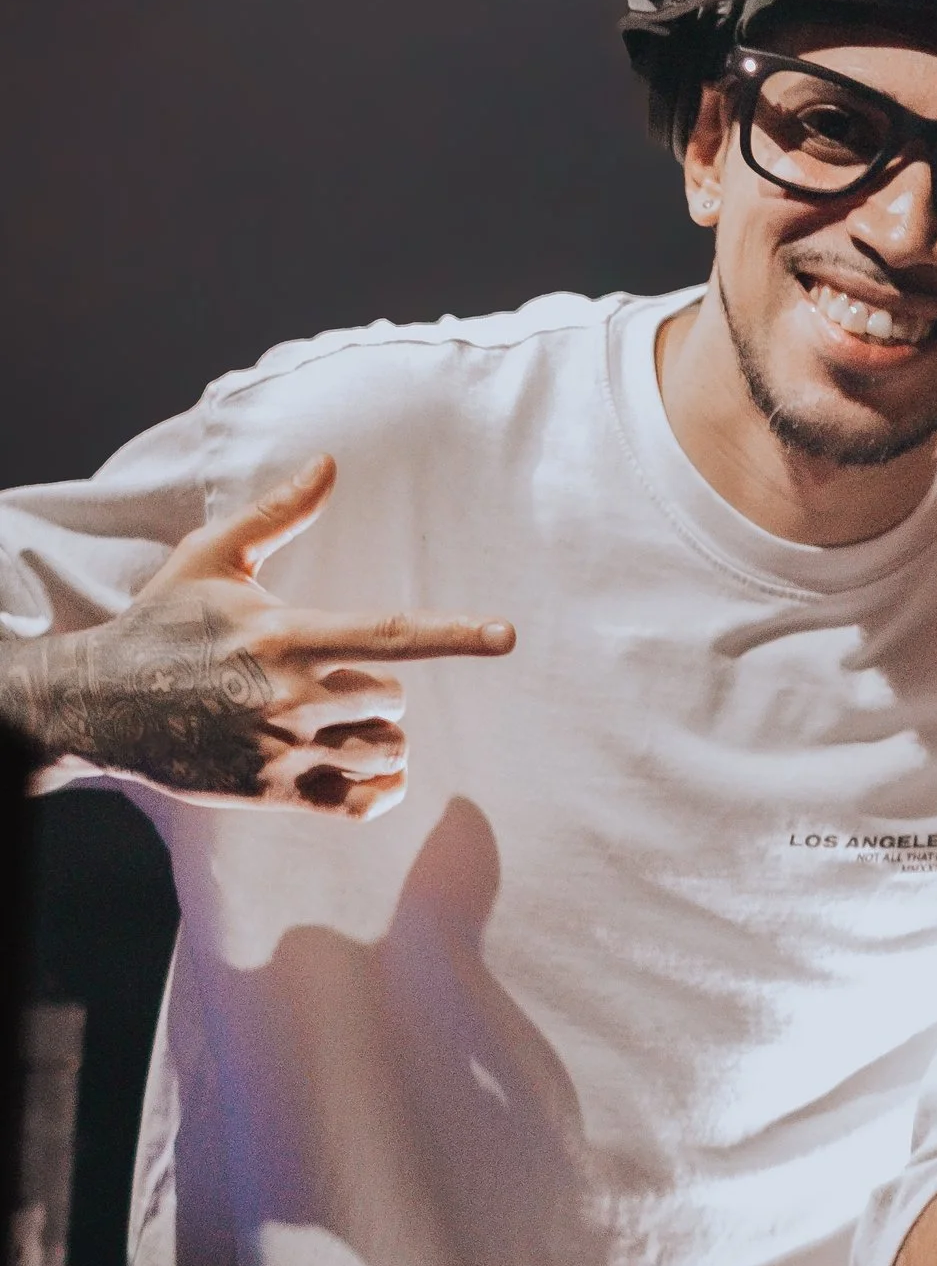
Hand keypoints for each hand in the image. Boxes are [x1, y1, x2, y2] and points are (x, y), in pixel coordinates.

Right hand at [13, 455, 514, 814]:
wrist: (100, 703)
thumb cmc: (165, 622)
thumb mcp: (212, 558)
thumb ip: (278, 513)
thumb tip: (329, 463)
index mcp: (287, 633)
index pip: (392, 633)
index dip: (455, 634)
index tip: (507, 635)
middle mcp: (291, 695)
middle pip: (391, 698)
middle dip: (375, 690)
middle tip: (323, 680)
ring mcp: (282, 749)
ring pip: (384, 749)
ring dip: (376, 738)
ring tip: (329, 723)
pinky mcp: (272, 792)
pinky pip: (360, 803)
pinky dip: (379, 790)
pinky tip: (368, 773)